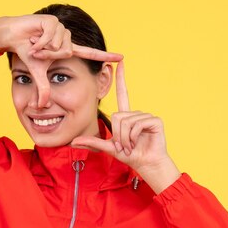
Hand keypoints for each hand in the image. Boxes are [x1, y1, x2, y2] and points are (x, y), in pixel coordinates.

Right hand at [0, 15, 122, 105]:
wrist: (12, 37)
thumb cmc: (25, 52)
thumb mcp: (37, 73)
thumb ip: (43, 87)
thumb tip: (42, 106)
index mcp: (67, 49)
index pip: (89, 54)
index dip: (104, 57)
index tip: (121, 57)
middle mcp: (67, 38)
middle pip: (67, 53)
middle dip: (49, 56)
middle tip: (37, 53)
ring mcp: (61, 28)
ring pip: (59, 45)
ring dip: (43, 49)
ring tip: (34, 44)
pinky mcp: (53, 21)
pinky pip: (50, 38)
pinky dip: (39, 42)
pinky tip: (32, 38)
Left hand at [70, 61, 180, 192]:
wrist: (146, 164)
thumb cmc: (130, 156)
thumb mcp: (108, 147)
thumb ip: (92, 142)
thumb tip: (73, 142)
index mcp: (126, 117)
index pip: (123, 93)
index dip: (121, 79)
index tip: (120, 62)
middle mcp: (136, 113)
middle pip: (117, 116)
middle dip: (118, 134)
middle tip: (124, 146)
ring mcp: (146, 116)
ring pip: (126, 121)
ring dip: (126, 138)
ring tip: (131, 146)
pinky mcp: (155, 121)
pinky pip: (137, 124)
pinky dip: (134, 136)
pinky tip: (138, 142)